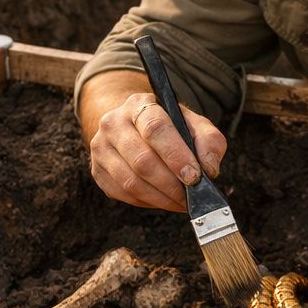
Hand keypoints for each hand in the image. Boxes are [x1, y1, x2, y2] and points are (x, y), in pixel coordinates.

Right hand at [86, 88, 227, 211]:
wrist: (134, 127)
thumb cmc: (169, 127)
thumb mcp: (193, 124)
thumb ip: (209, 140)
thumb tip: (209, 168)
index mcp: (139, 105)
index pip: (155, 129)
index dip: (176, 156)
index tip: (195, 177)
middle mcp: (113, 123)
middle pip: (142, 160)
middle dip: (171, 184)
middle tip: (191, 196)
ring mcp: (101, 147)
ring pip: (131, 182)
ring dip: (161, 198)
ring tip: (182, 202)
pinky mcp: (98, 171)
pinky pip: (124, 194)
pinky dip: (148, 202)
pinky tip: (164, 200)